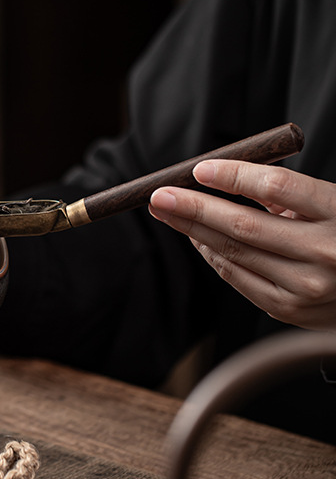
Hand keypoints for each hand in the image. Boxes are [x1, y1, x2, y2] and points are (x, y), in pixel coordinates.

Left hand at [148, 160, 335, 330]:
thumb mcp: (335, 204)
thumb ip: (286, 194)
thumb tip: (223, 180)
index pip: (277, 186)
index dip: (233, 176)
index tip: (200, 169)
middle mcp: (325, 252)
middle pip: (243, 225)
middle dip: (193, 207)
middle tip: (161, 195)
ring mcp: (306, 287)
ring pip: (233, 253)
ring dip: (193, 230)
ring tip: (169, 212)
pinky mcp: (288, 310)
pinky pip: (237, 277)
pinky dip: (211, 255)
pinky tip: (196, 237)